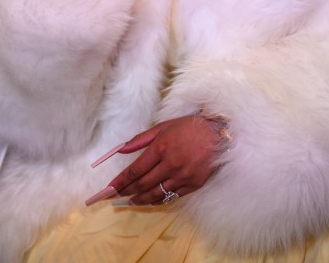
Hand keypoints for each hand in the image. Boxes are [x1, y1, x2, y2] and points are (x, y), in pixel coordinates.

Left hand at [87, 115, 223, 206]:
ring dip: (140, 199)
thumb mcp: (163, 126)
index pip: (135, 170)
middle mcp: (170, 164)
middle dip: (126, 191)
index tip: (109, 188)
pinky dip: (159, 200)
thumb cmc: (190, 127)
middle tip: (114, 197)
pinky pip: (172, 196)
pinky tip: (151, 201)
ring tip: (130, 201)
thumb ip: (141, 139)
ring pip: (156, 194)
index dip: (121, 181)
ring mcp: (182, 176)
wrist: (219, 134)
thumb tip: (121, 150)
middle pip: (143, 184)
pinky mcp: (193, 185)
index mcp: (161, 148)